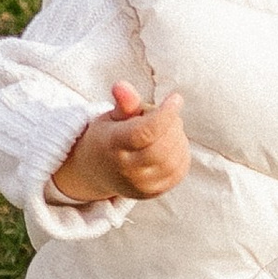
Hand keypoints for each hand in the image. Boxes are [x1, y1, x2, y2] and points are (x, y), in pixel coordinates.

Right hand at [51, 79, 189, 204]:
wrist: (96, 172)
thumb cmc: (108, 137)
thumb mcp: (111, 116)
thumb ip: (123, 102)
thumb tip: (122, 86)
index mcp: (113, 145)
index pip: (145, 132)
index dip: (165, 114)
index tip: (176, 98)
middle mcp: (126, 169)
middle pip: (163, 145)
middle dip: (171, 123)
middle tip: (163, 114)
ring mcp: (141, 184)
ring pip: (174, 157)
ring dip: (177, 137)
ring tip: (164, 129)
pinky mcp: (153, 192)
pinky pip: (180, 169)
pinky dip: (181, 152)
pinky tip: (170, 143)